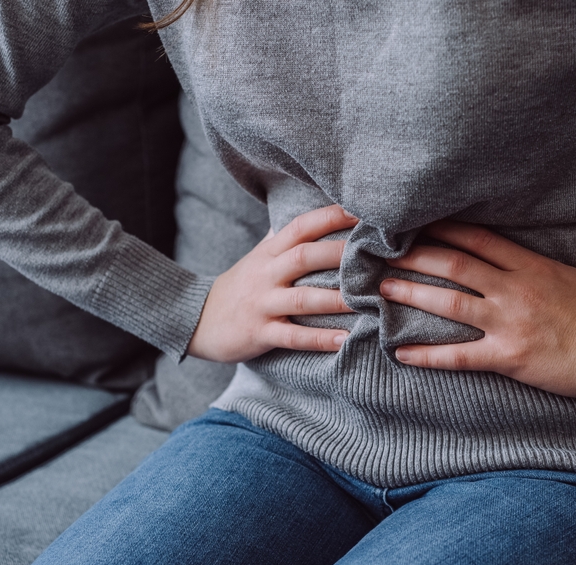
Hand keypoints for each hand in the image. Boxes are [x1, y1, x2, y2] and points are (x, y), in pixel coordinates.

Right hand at [187, 205, 356, 362]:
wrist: (197, 319)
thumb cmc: (240, 286)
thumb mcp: (259, 256)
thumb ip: (285, 237)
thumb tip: (315, 211)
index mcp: (269, 251)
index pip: (301, 227)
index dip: (331, 217)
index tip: (363, 211)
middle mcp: (266, 273)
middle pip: (305, 257)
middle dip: (341, 253)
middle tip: (378, 253)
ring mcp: (262, 303)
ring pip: (303, 298)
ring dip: (337, 299)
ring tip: (369, 301)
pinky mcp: (259, 333)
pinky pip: (292, 336)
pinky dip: (318, 339)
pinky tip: (344, 340)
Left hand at [379, 222, 575, 401]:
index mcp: (531, 266)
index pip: (479, 238)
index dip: (444, 228)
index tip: (416, 222)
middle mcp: (514, 289)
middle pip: (455, 264)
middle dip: (416, 256)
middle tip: (384, 252)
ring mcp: (508, 323)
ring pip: (449, 302)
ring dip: (412, 294)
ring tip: (381, 289)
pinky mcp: (507, 356)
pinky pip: (458, 355)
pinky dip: (427, 355)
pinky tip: (400, 352)